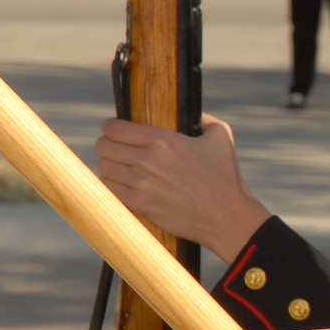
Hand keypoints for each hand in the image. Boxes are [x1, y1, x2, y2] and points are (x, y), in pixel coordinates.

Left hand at [95, 114, 270, 263]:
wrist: (226, 216)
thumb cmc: (226, 176)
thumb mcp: (222, 137)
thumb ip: (203, 119)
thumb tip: (192, 112)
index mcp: (164, 140)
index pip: (115, 128)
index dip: (110, 127)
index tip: (114, 130)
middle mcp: (148, 160)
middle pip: (103, 146)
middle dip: (107, 144)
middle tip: (116, 148)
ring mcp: (141, 184)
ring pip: (103, 167)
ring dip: (109, 165)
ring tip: (119, 166)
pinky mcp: (139, 204)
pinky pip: (109, 189)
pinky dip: (112, 184)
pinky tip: (122, 183)